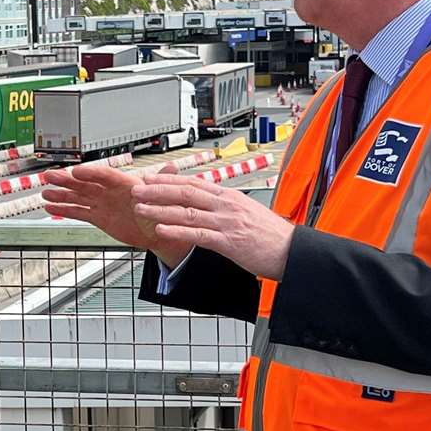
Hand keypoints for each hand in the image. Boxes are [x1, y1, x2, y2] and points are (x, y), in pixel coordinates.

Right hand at [42, 162, 191, 266]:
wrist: (158, 230)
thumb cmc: (161, 209)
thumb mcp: (164, 195)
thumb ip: (163, 180)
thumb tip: (172, 167)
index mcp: (125, 183)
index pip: (105, 175)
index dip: (90, 174)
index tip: (76, 172)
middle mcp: (110, 191)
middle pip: (86, 184)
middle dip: (67, 180)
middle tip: (51, 176)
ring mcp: (103, 203)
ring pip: (78, 197)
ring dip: (62, 195)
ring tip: (45, 193)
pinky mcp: (99, 217)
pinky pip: (79, 212)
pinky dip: (65, 210)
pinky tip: (51, 207)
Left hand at [132, 172, 295, 280]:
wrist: (293, 252)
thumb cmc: (272, 236)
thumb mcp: (247, 213)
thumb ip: (225, 207)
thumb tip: (208, 203)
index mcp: (230, 197)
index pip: (195, 182)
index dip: (169, 180)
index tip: (151, 178)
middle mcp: (227, 205)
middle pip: (186, 191)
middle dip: (158, 190)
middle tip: (137, 189)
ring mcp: (227, 222)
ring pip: (187, 211)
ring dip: (160, 208)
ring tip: (141, 207)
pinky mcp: (229, 242)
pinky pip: (197, 234)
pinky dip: (176, 230)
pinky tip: (161, 228)